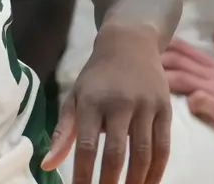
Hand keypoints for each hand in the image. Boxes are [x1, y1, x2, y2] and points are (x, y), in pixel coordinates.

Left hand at [44, 23, 170, 183]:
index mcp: (92, 101)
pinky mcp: (165, 109)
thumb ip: (63, 132)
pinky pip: (163, 147)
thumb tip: (47, 165)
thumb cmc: (97, 76)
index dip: (82, 174)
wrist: (129, 43)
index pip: (86, 145)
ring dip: (136, 181)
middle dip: (110, 183)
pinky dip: (157, 171)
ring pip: (143, 153)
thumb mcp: (75, 96)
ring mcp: (146, 106)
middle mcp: (120, 103)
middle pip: (116, 153)